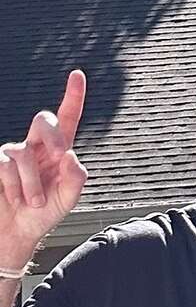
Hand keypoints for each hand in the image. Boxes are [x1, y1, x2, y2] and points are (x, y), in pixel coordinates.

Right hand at [0, 71, 87, 266]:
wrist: (17, 232)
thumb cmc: (43, 214)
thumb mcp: (68, 199)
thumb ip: (76, 178)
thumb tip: (72, 155)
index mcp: (59, 152)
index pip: (67, 119)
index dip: (72, 96)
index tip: (77, 74)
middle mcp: (36, 147)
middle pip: (43, 121)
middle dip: (53, 136)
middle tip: (59, 156)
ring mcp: (14, 154)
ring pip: (25, 154)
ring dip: (33, 184)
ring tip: (33, 202)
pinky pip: (6, 166)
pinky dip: (16, 187)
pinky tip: (15, 198)